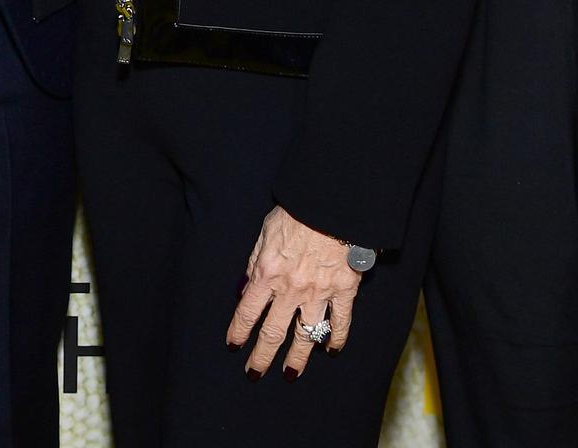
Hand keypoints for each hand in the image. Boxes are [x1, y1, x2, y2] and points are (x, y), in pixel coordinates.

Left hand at [226, 206, 363, 377]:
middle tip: (254, 373)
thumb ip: (254, 263)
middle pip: (273, 332)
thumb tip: (245, 289)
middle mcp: (291, 289)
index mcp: (267, 274)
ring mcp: (319, 293)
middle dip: (262, 356)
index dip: (239, 331)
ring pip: (306, 335)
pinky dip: (336, 339)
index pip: (248, 312)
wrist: (332, 205)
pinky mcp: (344, 291)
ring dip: (297, 357)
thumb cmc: (296, 214)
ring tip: (291, 373)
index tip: (233, 346)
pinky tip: (330, 350)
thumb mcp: (264, 234)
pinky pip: (340, 323)